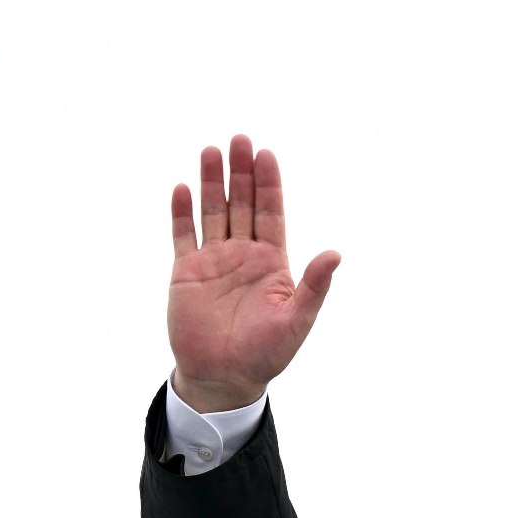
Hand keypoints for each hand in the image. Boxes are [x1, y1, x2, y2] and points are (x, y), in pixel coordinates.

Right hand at [167, 134, 339, 412]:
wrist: (224, 379)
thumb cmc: (266, 354)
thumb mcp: (296, 321)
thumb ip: (314, 286)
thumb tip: (335, 254)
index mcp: (271, 262)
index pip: (271, 213)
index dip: (269, 184)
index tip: (266, 154)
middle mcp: (243, 254)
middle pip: (242, 203)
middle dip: (240, 172)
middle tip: (239, 139)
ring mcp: (213, 261)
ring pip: (213, 212)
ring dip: (211, 183)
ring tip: (210, 151)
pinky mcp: (186, 273)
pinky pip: (183, 236)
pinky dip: (182, 213)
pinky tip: (182, 188)